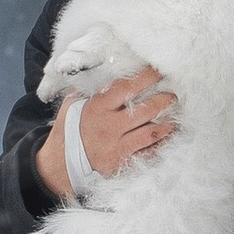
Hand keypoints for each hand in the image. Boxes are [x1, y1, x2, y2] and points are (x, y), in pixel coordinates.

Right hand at [35, 65, 177, 200]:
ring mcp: (118, 146)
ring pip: (151, 133)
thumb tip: (102, 69)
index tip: (158, 70)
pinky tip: (166, 138)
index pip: (127, 87)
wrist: (60, 164)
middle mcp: (110, 126)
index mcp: (98, 108)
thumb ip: (88, 88)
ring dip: (167, 124)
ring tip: (174, 117)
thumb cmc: (68, 130)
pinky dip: (160, 146)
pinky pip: (148, 154)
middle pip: (146, 110)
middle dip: (164, 100)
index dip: (146, 77)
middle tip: (172, 95)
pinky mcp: (122, 162)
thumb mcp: (73, 104)